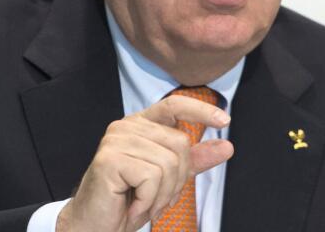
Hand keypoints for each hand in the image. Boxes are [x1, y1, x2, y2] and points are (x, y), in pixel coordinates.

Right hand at [56, 94, 233, 231]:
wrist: (97, 226)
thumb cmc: (129, 201)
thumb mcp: (168, 180)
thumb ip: (193, 161)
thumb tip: (226, 146)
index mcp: (140, 125)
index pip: (174, 105)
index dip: (200, 110)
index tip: (224, 120)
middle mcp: (126, 126)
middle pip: (179, 143)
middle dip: (177, 180)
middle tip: (155, 198)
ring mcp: (116, 140)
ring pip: (168, 163)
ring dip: (162, 194)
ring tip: (143, 203)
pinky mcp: (110, 159)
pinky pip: (152, 177)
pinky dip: (148, 200)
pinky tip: (133, 205)